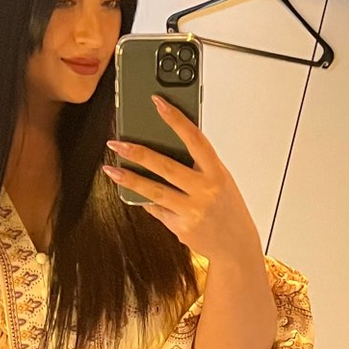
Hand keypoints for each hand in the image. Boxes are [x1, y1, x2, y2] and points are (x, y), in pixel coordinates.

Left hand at [103, 96, 262, 263]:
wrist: (237, 245)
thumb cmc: (228, 208)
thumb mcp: (221, 181)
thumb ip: (199, 166)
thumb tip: (167, 147)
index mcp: (216, 172)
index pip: (194, 139)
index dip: (176, 119)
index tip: (158, 103)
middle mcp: (205, 190)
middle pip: (166, 167)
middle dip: (139, 153)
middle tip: (117, 144)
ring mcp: (192, 210)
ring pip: (155, 191)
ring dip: (130, 179)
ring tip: (111, 170)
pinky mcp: (182, 227)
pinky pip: (158, 210)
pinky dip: (147, 201)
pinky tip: (136, 194)